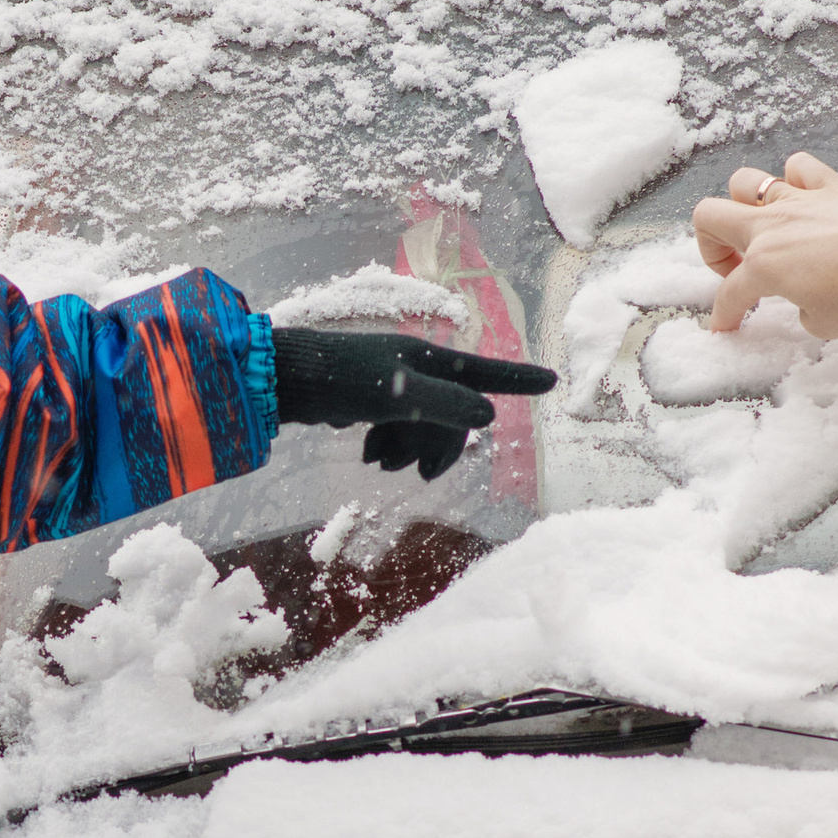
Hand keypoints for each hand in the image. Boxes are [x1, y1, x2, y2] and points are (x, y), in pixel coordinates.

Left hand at [269, 324, 556, 481]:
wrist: (285, 379)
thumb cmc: (342, 378)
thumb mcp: (398, 394)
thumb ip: (444, 405)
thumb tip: (487, 415)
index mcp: (431, 361)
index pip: (486, 373)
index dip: (519, 380)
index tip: (552, 381)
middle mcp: (418, 369)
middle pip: (455, 415)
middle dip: (441, 446)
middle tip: (425, 476)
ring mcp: (395, 385)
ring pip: (425, 427)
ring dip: (411, 450)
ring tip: (380, 461)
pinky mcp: (372, 401)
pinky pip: (399, 429)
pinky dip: (390, 445)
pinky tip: (368, 454)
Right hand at [692, 154, 837, 339]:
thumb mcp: (824, 324)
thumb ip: (803, 310)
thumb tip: (805, 300)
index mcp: (764, 265)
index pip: (729, 293)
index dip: (722, 314)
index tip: (726, 326)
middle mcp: (772, 226)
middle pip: (709, 217)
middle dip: (711, 245)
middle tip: (735, 268)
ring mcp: (799, 200)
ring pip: (745, 182)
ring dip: (744, 206)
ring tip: (764, 229)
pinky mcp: (831, 185)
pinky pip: (799, 166)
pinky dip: (794, 179)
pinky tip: (804, 198)